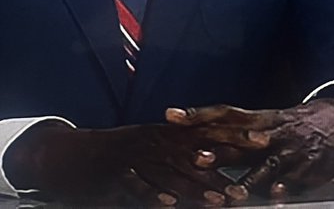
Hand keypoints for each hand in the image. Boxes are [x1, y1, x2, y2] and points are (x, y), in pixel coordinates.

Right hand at [2, 119, 245, 205]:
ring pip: (170, 174)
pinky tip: (168, 204)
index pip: (209, 132)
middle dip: (223, 170)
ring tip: (219, 199)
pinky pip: (136, 187)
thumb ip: (181, 152)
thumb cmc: (118, 154)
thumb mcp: (152, 147)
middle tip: (246, 186)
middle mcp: (155, 142)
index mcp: (168, 133)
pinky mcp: (115, 176)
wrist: (69, 156)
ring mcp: (135, 158)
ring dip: (195, 187)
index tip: (264, 141)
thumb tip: (217, 157)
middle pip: (195, 155)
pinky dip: (152, 195)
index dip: (237, 136)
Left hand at [165, 100, 333, 200]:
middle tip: (196, 158)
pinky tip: (276, 195)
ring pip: (268, 165)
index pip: (223, 114)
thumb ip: (238, 134)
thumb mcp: (268, 122)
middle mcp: (272, 134)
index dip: (198, 115)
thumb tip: (199, 140)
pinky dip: (285, 187)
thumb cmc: (296, 124)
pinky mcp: (310, 166)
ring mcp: (292, 151)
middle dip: (219, 151)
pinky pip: (296, 179)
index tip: (172, 115)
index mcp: (260, 120)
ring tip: (234, 194)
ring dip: (250, 180)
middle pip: (240, 141)